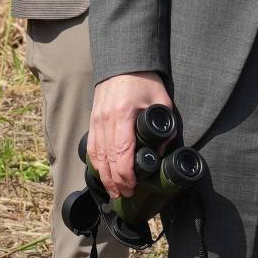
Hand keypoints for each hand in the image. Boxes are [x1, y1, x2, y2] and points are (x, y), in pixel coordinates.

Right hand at [90, 72, 172, 197]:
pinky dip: (96, 163)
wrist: (123, 62)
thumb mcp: (161, 100)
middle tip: (126, 194)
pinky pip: (92, 146)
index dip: (125, 173)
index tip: (132, 185)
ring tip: (114, 191)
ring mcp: (96, 120)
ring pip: (96, 155)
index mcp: (123, 114)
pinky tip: (102, 174)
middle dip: (115, 180)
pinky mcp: (93, 120)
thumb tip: (161, 151)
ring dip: (104, 176)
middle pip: (107, 158)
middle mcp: (106, 119)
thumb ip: (165, 126)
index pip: (121, 151)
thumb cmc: (143, 80)